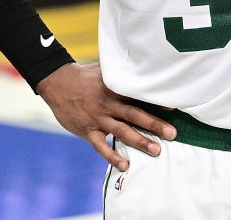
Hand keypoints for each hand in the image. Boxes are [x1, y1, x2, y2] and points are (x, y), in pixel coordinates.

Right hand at [36, 61, 176, 171]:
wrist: (57, 83)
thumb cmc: (84, 75)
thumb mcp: (104, 69)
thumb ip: (121, 72)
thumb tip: (143, 64)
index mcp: (114, 88)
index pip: (138, 95)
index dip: (155, 101)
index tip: (173, 108)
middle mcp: (108, 104)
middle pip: (134, 115)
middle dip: (154, 124)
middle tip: (172, 134)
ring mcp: (98, 119)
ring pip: (122, 132)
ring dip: (139, 141)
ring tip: (156, 150)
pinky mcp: (88, 131)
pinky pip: (101, 146)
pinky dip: (112, 156)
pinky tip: (124, 165)